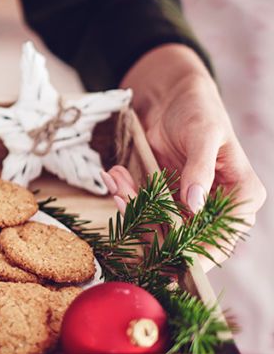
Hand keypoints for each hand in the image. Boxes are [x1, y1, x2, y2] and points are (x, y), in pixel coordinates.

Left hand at [104, 44, 265, 264]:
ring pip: (155, 225)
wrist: (172, 96)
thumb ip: (200, 169)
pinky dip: (124, 194)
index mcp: (241, 196)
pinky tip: (114, 175)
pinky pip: (140, 208)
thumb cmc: (198, 109)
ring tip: (116, 179)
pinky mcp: (162, 196)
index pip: (222, 239)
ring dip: (129, 205)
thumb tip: (197, 204)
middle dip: (148, 224)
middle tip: (122, 198)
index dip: (194, 255)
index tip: (164, 257)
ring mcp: (186, 204)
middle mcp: (215, 207)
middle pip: (183, 238)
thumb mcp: (204, 135)